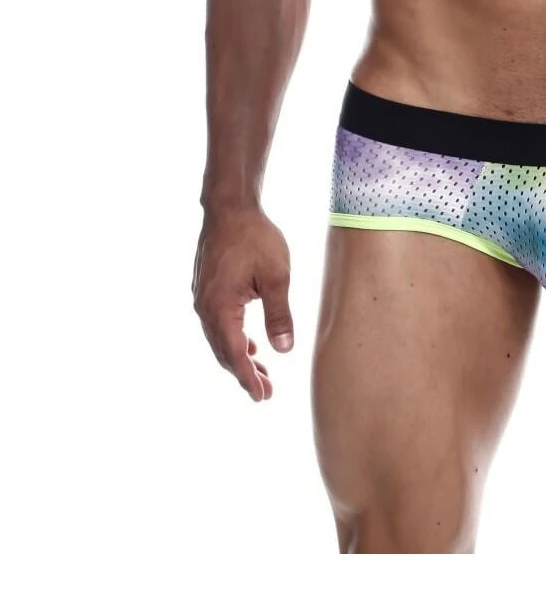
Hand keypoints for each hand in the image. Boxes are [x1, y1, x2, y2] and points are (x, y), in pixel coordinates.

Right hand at [192, 208, 293, 401]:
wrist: (229, 208)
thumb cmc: (255, 237)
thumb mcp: (277, 276)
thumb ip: (279, 315)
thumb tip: (284, 351)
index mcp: (220, 309)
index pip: (235, 354)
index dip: (248, 378)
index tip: (262, 397)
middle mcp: (205, 308)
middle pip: (223, 351)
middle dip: (244, 373)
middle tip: (266, 392)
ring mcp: (202, 298)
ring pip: (219, 339)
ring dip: (238, 356)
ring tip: (260, 372)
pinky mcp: (205, 289)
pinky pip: (217, 324)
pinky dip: (232, 339)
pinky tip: (250, 344)